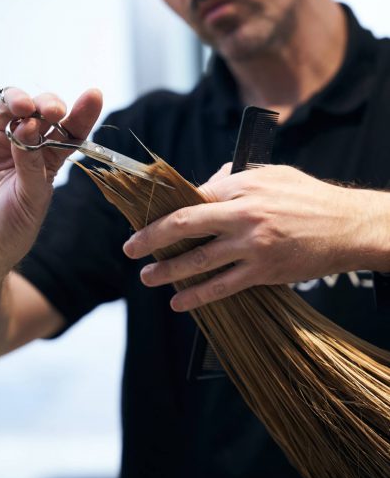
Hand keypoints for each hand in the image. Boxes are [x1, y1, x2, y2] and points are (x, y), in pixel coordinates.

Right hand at [0, 82, 101, 281]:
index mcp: (48, 160)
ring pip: (9, 107)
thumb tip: (31, 128)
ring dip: (17, 98)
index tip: (94, 95)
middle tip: (51, 111)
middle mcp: (24, 145)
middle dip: (48, 104)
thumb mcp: (31, 199)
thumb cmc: (11, 229)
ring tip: (22, 107)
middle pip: (40, 112)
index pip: (70, 132)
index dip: (83, 112)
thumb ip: (32, 165)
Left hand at [123, 164, 386, 310]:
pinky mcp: (263, 271)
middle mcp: (242, 215)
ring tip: (147, 277)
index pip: (192, 196)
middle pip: (185, 225)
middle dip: (151, 237)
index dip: (165, 208)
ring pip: (199, 260)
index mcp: (242, 187)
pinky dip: (198, 295)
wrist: (347, 225)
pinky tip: (179, 302)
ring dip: (168, 271)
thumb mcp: (272, 174)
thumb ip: (235, 179)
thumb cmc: (309, 196)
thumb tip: (205, 184)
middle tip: (130, 248)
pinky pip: (223, 286)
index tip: (147, 218)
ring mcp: (252, 246)